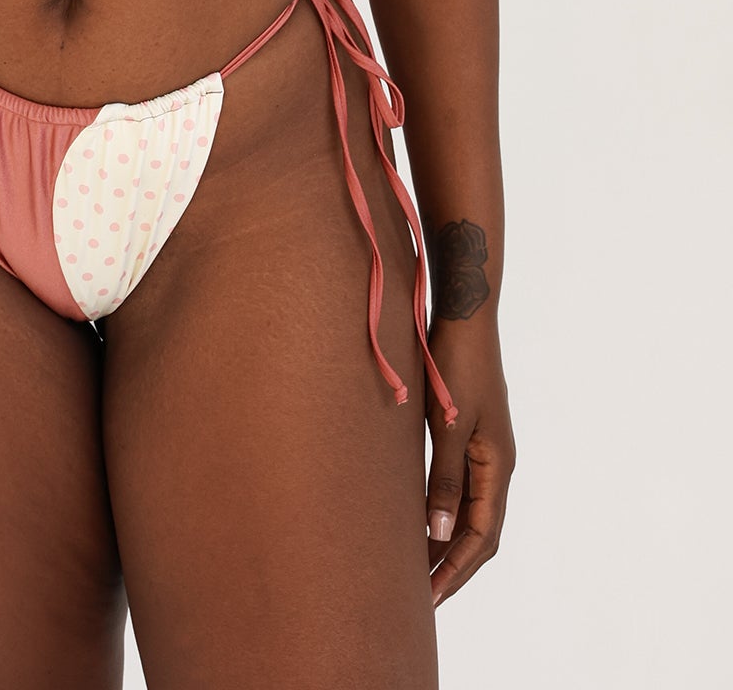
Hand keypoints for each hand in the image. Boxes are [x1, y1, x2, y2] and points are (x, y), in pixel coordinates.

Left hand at [424, 320, 515, 608]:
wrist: (464, 316)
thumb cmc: (457, 365)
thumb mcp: (448, 424)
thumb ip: (444, 478)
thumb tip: (440, 534)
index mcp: (498, 466)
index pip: (481, 537)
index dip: (456, 570)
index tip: (430, 600)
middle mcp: (497, 463)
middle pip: (479, 531)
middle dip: (453, 565)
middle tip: (421, 598)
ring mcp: (486, 448)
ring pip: (470, 510)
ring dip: (447, 540)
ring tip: (416, 568)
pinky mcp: (469, 432)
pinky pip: (460, 486)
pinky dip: (443, 510)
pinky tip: (420, 517)